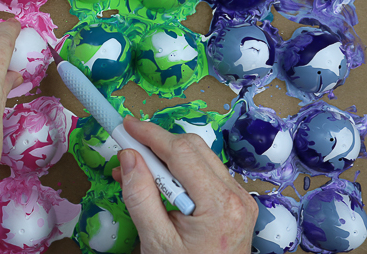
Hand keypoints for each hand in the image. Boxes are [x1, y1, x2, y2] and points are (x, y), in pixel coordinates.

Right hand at [112, 116, 257, 253]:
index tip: (126, 126)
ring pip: (200, 156)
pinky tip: (158, 183)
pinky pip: (206, 172)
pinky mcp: (237, 203)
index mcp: (219, 205)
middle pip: (192, 148)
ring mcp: (240, 199)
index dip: (150, 134)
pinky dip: (180, 171)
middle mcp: (236, 196)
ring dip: (167, 156)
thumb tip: (129, 156)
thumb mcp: (155, 240)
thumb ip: (140, 195)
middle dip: (158, 143)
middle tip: (127, 149)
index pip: (181, 153)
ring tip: (137, 170)